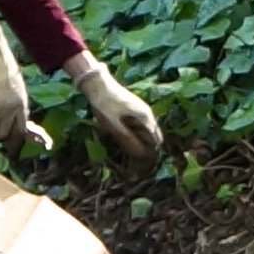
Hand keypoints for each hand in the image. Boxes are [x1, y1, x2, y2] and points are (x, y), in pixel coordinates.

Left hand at [67, 54, 166, 174]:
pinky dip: (139, 137)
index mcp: (145, 119)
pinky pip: (142, 128)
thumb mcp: (114, 126)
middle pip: (155, 138)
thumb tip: (142, 157)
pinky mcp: (135, 110)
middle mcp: (148, 115)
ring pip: (149, 133)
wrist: (97, 84)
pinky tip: (129, 142)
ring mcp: (142, 111)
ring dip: (143, 145)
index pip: (156, 142)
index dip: (151, 156)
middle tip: (137, 166)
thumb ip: (128, 141)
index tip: (142, 169)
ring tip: (132, 157)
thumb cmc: (105, 106)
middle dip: (149, 152)